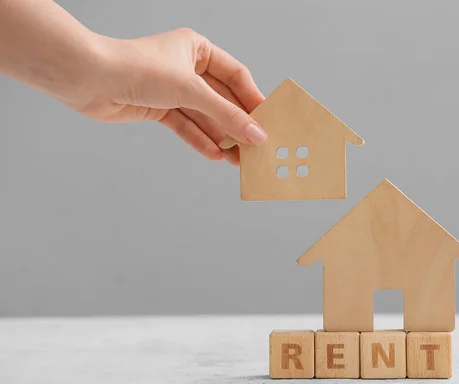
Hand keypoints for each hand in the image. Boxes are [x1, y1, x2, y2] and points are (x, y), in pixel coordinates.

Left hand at [78, 28, 266, 164]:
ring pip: (204, 116)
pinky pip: (186, 126)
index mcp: (198, 50)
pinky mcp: (159, 108)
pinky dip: (200, 140)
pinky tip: (215, 155)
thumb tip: (256, 135)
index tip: (268, 121)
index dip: (252, 99)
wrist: (90, 79)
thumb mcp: (190, 90)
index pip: (235, 76)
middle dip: (237, 124)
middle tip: (255, 147)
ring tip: (239, 159)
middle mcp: (187, 68)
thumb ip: (226, 115)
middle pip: (221, 100)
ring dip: (221, 137)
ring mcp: (173, 89)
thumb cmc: (138, 68)